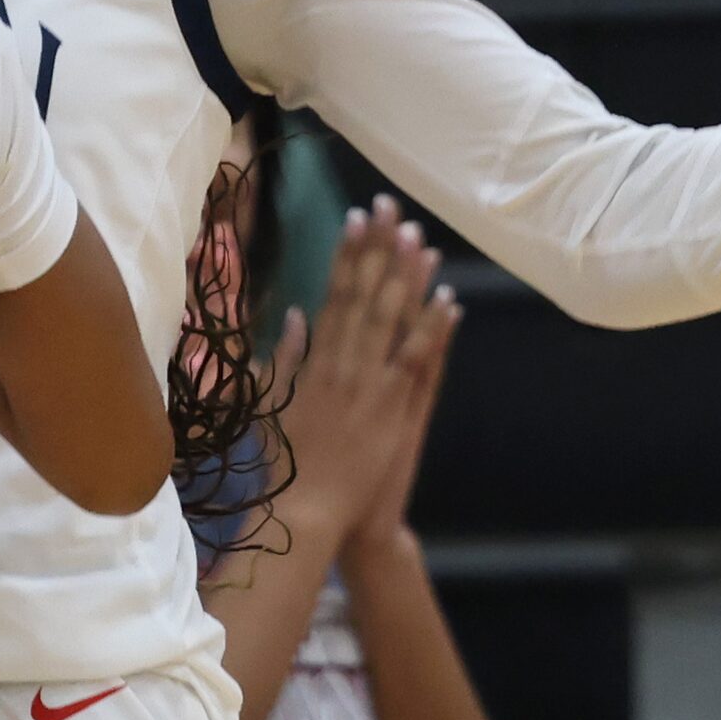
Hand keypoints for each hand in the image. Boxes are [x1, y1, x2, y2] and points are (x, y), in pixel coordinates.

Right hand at [270, 199, 458, 553]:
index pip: (332, 295)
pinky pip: (416, 360)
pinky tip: (449, 300)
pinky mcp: (392, 408)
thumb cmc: (287, 462)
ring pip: (391, 320)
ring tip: (421, 239)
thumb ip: (284, 357)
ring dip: (408, 278)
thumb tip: (295, 314)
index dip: (345, 255)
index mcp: (311, 361)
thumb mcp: (271, 402)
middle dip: (378, 250)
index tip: (355, 219)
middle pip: (363, 295)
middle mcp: (340, 364)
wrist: (309, 510)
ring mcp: (368, 385)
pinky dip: (432, 329)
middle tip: (390, 209)